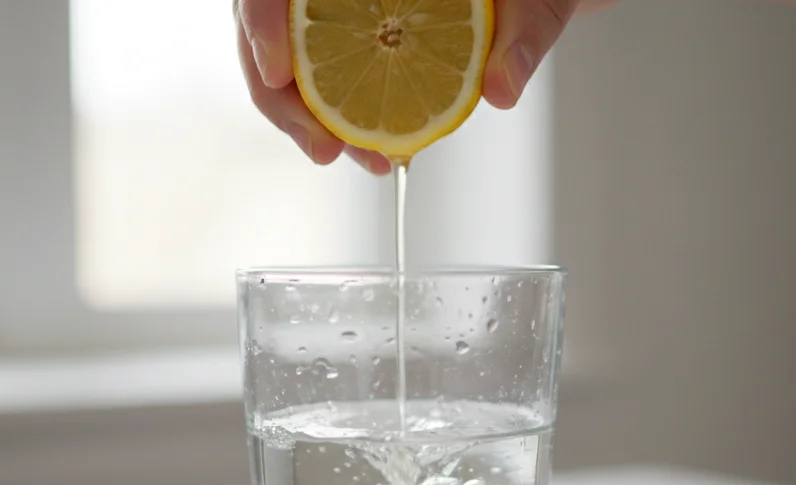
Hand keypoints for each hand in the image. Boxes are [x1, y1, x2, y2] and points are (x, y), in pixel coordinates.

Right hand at [233, 0, 612, 173]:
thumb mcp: (534, 2)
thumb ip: (521, 36)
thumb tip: (502, 90)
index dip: (261, 20)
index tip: (281, 72)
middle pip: (267, 25)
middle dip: (282, 98)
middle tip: (326, 149)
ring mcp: (333, 9)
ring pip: (284, 61)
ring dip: (307, 120)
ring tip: (358, 159)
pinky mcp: (342, 39)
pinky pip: (315, 79)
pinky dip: (333, 121)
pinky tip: (370, 150)